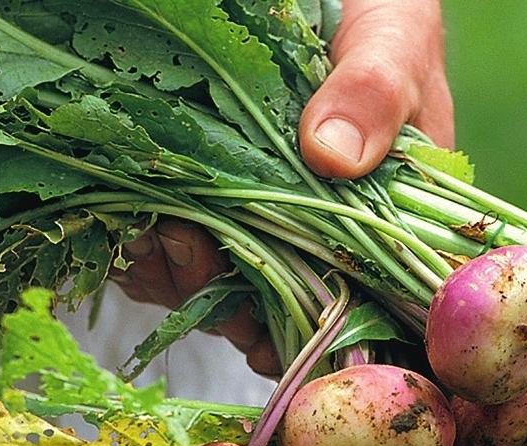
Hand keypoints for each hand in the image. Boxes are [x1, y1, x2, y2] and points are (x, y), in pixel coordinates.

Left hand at [114, 1, 452, 372]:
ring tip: (157, 236)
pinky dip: (153, 255)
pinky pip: (183, 251)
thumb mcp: (392, 38)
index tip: (269, 332)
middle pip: (285, 303)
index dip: (317, 330)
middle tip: (191, 250)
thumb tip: (335, 157)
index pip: (365, 299)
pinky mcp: (213, 194)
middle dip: (233, 302)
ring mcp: (268, 212)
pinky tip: (134, 230)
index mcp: (387, 210)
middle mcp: (328, 225)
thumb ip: (376, 89)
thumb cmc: (381, 7)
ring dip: (185, 278)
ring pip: (228, 286)